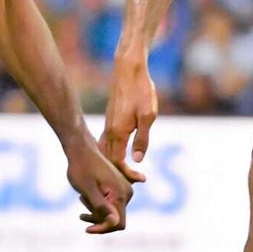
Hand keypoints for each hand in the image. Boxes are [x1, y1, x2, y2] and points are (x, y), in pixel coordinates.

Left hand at [67, 140, 134, 234]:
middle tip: (81, 205)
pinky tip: (83, 198)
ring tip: (81, 198)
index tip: (86, 228)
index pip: (117, 223)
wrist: (81, 148)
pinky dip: (97, 206)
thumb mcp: (87, 189)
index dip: (103, 228)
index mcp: (121, 193)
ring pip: (111, 212)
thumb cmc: (81, 167)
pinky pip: (110, 204)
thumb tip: (114, 223)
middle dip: (97, 218)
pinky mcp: (117, 188)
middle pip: (114, 219)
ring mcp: (123, 190)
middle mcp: (126, 192)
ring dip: (95, 211)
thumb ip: (101, 206)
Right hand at [99, 55, 157, 181]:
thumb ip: (142, 139)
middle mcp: (109, 130)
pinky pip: (106, 143)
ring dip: (113, 165)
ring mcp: (108, 125)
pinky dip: (111, 154)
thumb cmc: (141, 91)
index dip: (126, 174)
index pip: (117, 162)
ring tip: (126, 174)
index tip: (140, 179)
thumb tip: (137, 160)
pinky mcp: (110, 120)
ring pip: (105, 152)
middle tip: (135, 182)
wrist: (129, 69)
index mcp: (118, 132)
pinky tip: (119, 157)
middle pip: (109, 160)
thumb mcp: (148, 115)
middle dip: (119, 173)